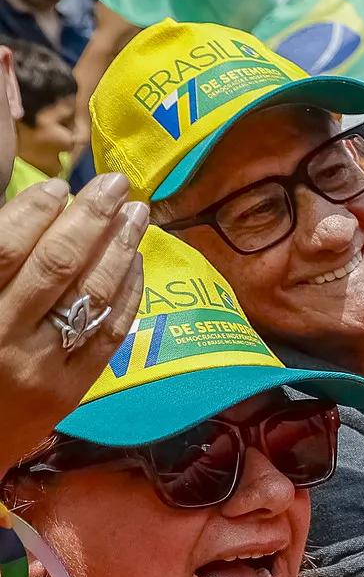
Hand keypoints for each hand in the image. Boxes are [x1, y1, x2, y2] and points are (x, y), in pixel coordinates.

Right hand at [0, 173, 147, 469]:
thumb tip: (28, 211)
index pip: (4, 249)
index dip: (34, 211)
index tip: (60, 186)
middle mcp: (2, 337)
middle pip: (57, 265)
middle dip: (92, 218)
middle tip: (117, 185)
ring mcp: (40, 367)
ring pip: (90, 297)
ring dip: (119, 249)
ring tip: (138, 213)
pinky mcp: (69, 392)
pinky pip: (109, 334)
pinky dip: (126, 293)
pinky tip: (136, 262)